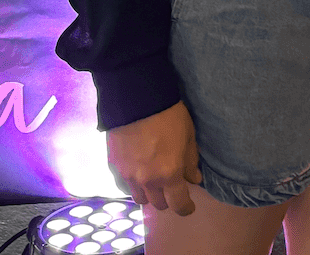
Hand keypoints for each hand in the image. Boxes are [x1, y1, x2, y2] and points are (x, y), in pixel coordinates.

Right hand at [106, 101, 202, 215]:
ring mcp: (129, 175)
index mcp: (169, 174)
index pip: (178, 203)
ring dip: (150, 194)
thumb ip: (190, 161)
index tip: (189, 207)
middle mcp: (147, 180)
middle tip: (174, 189)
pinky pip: (127, 184)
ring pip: (140, 197)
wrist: (137, 102)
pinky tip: (141, 171)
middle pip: (158, 204)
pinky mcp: (115, 167)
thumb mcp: (189, 136)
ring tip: (156, 181)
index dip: (185, 208)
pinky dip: (136, 183)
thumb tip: (194, 178)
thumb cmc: (169, 116)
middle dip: (168, 200)